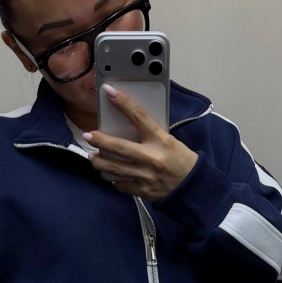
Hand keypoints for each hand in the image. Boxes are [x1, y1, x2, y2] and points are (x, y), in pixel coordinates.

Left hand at [83, 85, 198, 199]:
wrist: (193, 186)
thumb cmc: (182, 160)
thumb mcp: (170, 141)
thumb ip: (151, 135)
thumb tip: (129, 125)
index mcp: (161, 141)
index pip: (139, 117)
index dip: (123, 103)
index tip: (109, 92)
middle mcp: (152, 158)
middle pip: (119, 147)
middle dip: (100, 140)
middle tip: (88, 135)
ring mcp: (146, 176)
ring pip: (114, 168)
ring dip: (99, 162)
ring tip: (92, 157)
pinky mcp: (143, 191)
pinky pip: (122, 185)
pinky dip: (115, 179)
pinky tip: (112, 175)